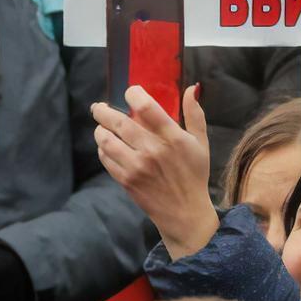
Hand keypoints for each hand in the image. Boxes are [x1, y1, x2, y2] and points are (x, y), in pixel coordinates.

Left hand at [92, 85, 218, 259]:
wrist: (185, 212)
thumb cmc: (194, 174)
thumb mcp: (201, 142)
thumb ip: (195, 114)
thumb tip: (192, 88)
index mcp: (173, 138)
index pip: (146, 108)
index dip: (133, 94)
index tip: (130, 92)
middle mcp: (152, 150)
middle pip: (118, 122)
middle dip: (103, 111)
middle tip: (99, 107)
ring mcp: (136, 166)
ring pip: (106, 140)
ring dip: (100, 129)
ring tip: (101, 126)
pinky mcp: (126, 180)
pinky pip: (105, 159)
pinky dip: (102, 149)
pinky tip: (106, 146)